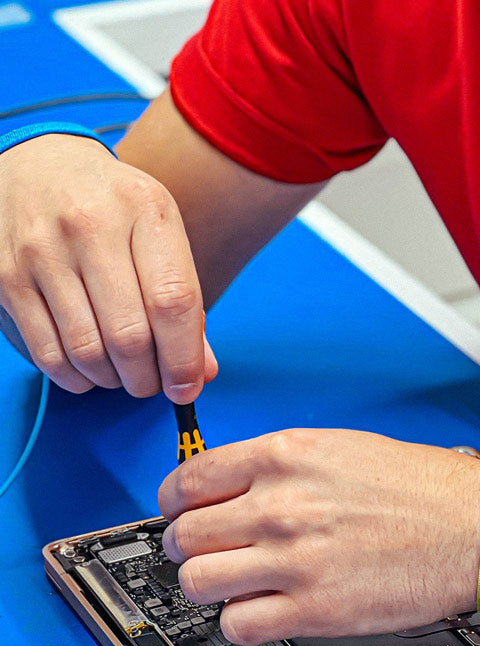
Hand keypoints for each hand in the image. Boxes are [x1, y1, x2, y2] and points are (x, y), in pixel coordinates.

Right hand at [0, 133, 215, 400]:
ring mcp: (41, 251)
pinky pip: (46, 351)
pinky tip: (90, 371)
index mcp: (145, 210)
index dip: (184, 357)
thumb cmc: (116, 208)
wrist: (40, 165)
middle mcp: (90, 225)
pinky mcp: (4, 275)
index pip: (172, 300)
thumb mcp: (162, 233)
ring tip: (124, 376)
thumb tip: (200, 373)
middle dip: (147, 378)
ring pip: (87, 350)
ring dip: (113, 380)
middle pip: (129, 334)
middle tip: (154, 384)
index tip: (189, 386)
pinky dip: (75, 377)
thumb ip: (186, 301)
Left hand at [158, 429, 479, 644]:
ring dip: (209, 586)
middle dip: (186, 547)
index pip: (188, 480)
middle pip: (183, 535)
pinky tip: (265, 610)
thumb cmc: (430, 490)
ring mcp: (293, 560)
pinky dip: (241, 622)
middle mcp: (281, 505)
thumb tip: (238, 486)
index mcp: (288, 456)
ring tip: (234, 585)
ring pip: (197, 582)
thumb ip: (285, 465)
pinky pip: (236, 625)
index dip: (176, 503)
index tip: (181, 514)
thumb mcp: (348, 448)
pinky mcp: (312, 609)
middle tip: (205, 553)